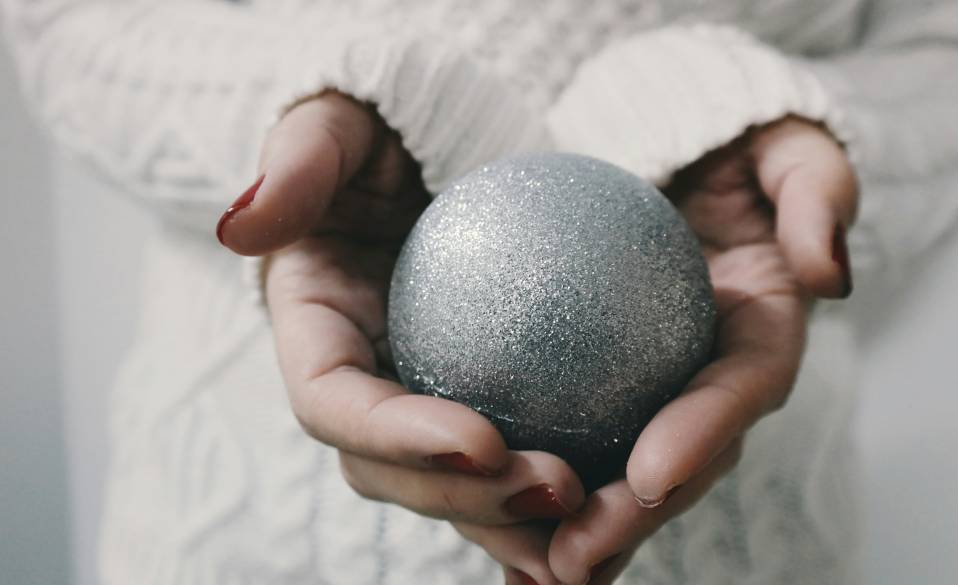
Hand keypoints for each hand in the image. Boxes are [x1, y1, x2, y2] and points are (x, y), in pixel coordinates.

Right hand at [217, 93, 584, 539]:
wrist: (445, 148)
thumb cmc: (388, 128)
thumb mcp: (341, 122)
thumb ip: (298, 163)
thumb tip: (242, 228)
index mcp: (314, 332)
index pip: (335, 404)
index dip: (396, 437)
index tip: (481, 440)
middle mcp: (361, 383)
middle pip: (394, 472)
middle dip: (467, 499)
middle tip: (558, 487)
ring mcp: (419, 400)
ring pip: (454, 488)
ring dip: (515, 521)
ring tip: (593, 525)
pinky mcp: (479, 402)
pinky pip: (512, 460)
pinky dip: (555, 499)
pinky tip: (619, 507)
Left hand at [538, 117, 858, 583]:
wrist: (671, 147)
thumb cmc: (729, 137)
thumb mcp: (784, 141)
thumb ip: (814, 191)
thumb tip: (826, 273)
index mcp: (763, 326)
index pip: (741, 387)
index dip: (703, 433)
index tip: (650, 473)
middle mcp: (710, 374)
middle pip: (680, 459)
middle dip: (632, 518)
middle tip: (574, 559)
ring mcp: (655, 388)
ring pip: (620, 472)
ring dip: (576, 527)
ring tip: (530, 570)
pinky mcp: (600, 388)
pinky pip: (565, 439)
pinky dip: (527, 487)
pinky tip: (485, 524)